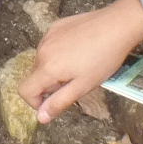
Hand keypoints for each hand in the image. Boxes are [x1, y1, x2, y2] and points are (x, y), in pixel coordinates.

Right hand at [20, 0, 142, 122]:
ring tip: (79, 64)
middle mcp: (42, 50)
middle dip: (50, 84)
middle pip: (35, 76)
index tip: (54, 101)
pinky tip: (79, 49)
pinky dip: (58, 52)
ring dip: (54, 68)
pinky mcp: (56, 26)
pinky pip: (49, 45)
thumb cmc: (103, 59)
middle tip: (75, 81)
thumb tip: (40, 118)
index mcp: (47, 68)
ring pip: (43, 60)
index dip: (35, 102)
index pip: (25, 90)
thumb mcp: (83, 86)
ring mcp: (48, 35)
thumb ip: (59, 102)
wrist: (117, 25)